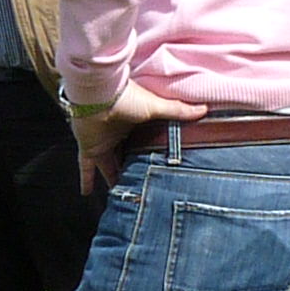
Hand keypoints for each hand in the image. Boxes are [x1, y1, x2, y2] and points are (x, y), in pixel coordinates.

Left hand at [70, 79, 212, 195]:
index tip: (158, 165)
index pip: (143, 141)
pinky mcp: (90, 150)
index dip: (149, 153)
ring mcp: (103, 143)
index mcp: (134, 123)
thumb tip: (203, 109)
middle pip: (125, 157)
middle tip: (140, 186)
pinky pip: (86, 168)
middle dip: (131, 169)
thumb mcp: (156, 107)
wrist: (97, 94)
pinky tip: (86, 194)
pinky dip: (86, 180)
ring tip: (121, 196)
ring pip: (108, 166)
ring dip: (113, 179)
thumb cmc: (125, 97)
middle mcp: (118, 134)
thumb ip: (177, 111)